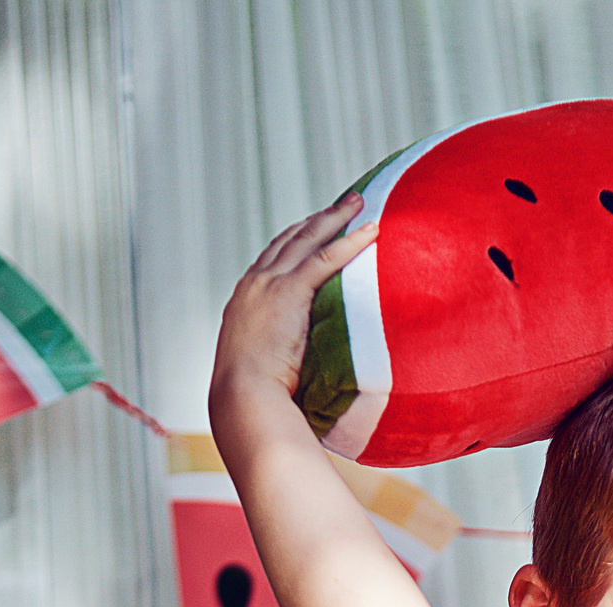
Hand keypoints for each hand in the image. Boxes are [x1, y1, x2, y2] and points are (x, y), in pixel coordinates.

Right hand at [210, 193, 379, 417]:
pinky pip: (325, 258)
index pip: (273, 257)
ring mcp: (269, 284)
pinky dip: (349, 241)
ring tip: (359, 203)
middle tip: (343, 204)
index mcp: (245, 299)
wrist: (242, 397)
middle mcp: (254, 284)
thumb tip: (302, 361)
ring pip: (307, 239)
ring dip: (335, 218)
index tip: (316, 226)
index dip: (297, 239)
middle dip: (318, 219)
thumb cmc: (254, 395)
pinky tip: (370, 230)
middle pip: (290, 239)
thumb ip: (280, 349)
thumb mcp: (262, 363)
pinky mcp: (288, 292)